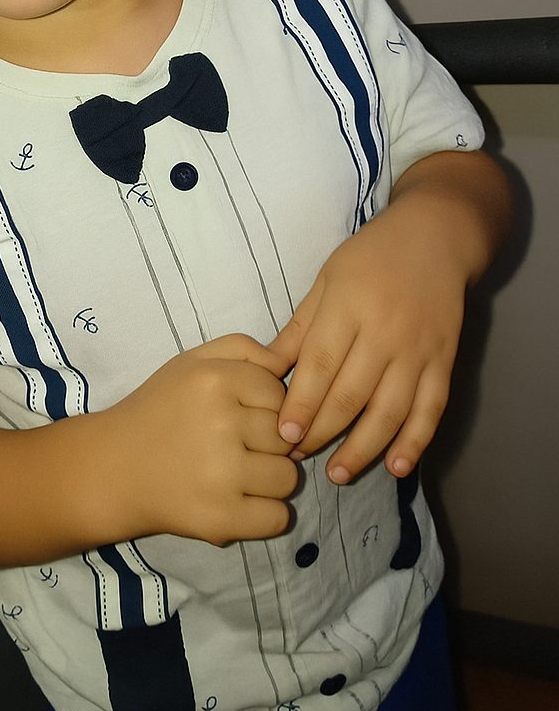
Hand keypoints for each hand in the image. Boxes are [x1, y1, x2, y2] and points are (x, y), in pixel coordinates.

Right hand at [102, 334, 297, 545]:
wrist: (111, 469)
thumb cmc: (157, 411)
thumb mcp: (191, 361)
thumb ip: (242, 349)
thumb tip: (285, 363)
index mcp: (215, 380)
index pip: (278, 394)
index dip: (264, 406)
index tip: (238, 416)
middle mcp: (221, 424)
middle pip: (286, 437)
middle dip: (268, 443)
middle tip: (233, 447)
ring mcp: (222, 475)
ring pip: (288, 479)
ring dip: (269, 480)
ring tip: (236, 475)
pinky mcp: (220, 519)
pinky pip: (278, 518)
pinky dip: (265, 515)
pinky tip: (238, 503)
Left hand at [268, 189, 467, 483]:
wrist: (435, 238)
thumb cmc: (369, 257)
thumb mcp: (325, 281)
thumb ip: (299, 329)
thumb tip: (266, 370)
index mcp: (348, 308)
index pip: (321, 367)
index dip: (302, 405)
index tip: (282, 435)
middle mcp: (384, 332)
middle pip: (351, 395)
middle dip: (322, 432)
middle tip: (296, 457)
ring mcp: (418, 350)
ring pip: (390, 411)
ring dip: (364, 448)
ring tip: (338, 473)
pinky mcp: (444, 362)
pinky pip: (431, 410)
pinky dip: (416, 442)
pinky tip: (398, 467)